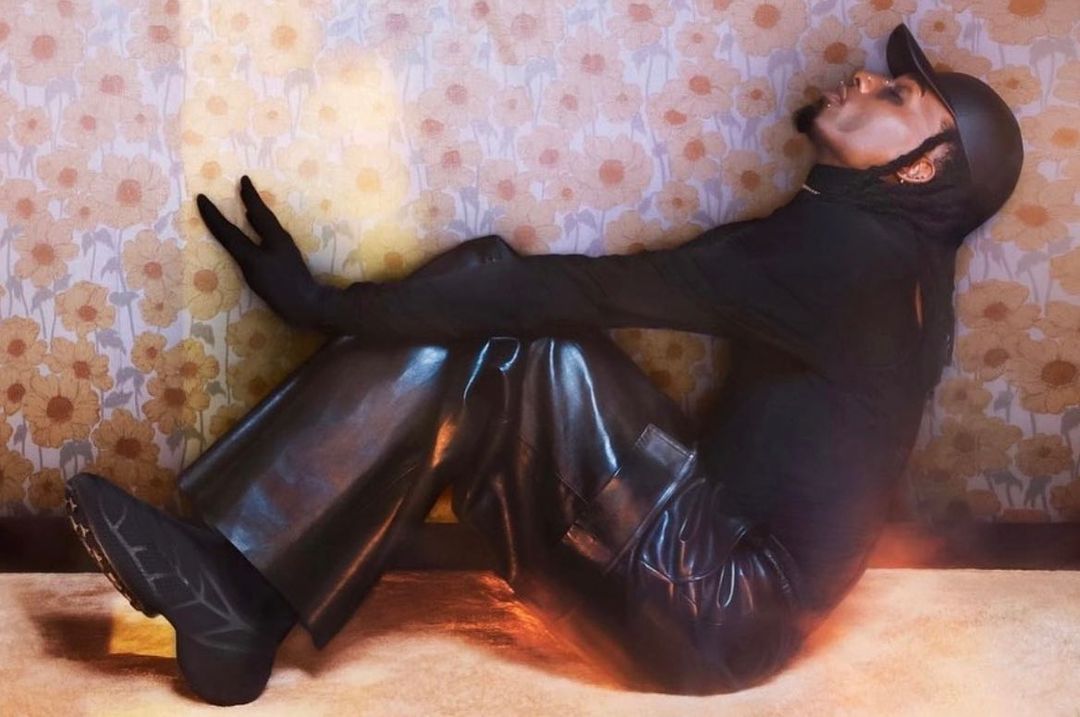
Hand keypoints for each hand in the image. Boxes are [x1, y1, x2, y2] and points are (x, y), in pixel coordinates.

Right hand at [196, 176, 329, 329]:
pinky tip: (260, 235)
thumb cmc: (279, 285)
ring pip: (268, 226)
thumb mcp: (252, 263)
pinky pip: (270, 239)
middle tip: (244, 182)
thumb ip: (237, 242)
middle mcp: (279, 240)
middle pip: (262, 216)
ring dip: (257, 214)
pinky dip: (261, 230)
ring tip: (248, 207)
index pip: (238, 223)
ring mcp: (285, 251)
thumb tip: (231, 217)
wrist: (309, 305)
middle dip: (251, 200)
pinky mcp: (288, 264)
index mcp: (271, 237)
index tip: (202, 197)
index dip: (216, 215)